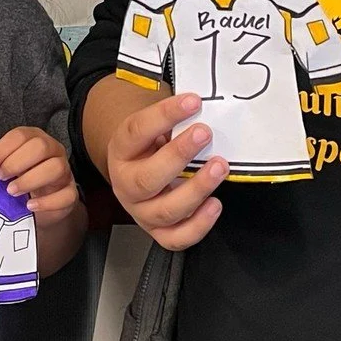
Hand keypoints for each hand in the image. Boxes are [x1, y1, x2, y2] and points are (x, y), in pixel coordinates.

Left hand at [0, 127, 79, 227]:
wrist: (41, 203)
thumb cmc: (20, 179)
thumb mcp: (8, 168)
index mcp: (35, 138)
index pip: (20, 136)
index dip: (0, 150)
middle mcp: (53, 150)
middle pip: (41, 146)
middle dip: (16, 163)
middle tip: (0, 178)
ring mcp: (65, 171)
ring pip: (56, 168)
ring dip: (30, 180)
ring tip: (11, 192)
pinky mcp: (71, 192)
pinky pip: (66, 195)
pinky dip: (47, 202)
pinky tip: (30, 206)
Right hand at [107, 93, 225, 251]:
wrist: (139, 171)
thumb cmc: (153, 145)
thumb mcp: (155, 128)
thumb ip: (174, 121)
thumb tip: (204, 106)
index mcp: (121, 151)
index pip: (137, 131)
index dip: (165, 115)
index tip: (193, 101)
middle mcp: (126, 184)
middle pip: (147, 178)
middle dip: (178, 155)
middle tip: (204, 133)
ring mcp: (141, 212)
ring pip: (165, 210)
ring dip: (196, 189)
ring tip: (219, 167)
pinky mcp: (158, 232)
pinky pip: (176, 238)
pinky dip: (198, 225)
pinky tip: (215, 204)